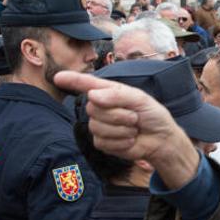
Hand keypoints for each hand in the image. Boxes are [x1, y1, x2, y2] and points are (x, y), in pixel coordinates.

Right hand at [53, 71, 200, 188]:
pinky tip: (129, 140)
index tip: (58, 77)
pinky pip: (102, 142)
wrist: (161, 140)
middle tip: (134, 117)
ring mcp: (99, 125)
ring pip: (97, 126)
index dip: (72, 80)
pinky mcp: (102, 142)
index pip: (86, 84)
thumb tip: (92, 95)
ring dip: (121, 129)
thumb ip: (117, 95)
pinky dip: (120, 142)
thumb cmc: (152, 115)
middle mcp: (101, 107)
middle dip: (118, 114)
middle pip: (93, 108)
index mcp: (109, 92)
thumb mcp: (140, 99)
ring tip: (133, 129)